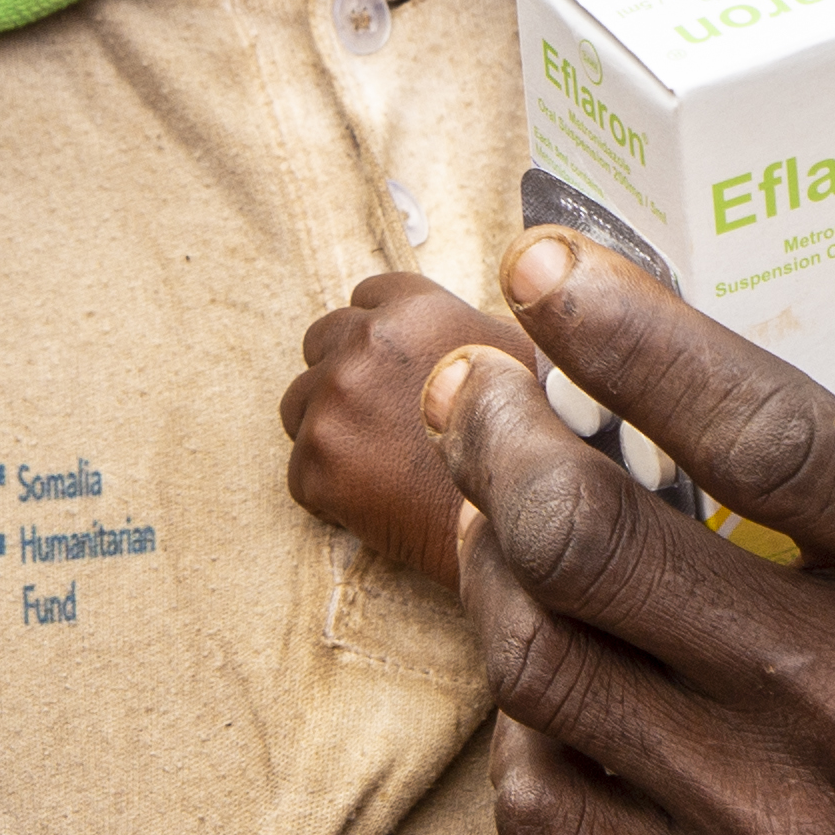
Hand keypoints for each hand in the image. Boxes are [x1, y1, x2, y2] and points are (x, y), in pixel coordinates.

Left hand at [283, 276, 542, 585]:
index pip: (366, 295)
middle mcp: (369, 345)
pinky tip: (377, 499)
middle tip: (385, 418)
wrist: (524, 539)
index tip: (401, 367)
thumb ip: (470, 326)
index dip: (385, 332)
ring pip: (299, 403)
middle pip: (321, 341)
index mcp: (418, 310)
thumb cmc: (535, 449)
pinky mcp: (316, 466)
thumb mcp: (518, 359)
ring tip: (380, 461)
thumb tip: (468, 315)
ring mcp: (335, 404)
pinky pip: (301, 469)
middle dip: (346, 372)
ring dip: (329, 427)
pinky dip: (329, 488)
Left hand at [430, 238, 834, 834]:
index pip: (757, 433)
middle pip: (595, 544)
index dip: (626, 334)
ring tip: (488, 490)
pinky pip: (554, 811)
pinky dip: (520, 719)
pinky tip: (550, 657)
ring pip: (546, 668)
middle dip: (496, 428)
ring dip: (486, 553)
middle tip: (471, 368)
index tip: (544, 259)